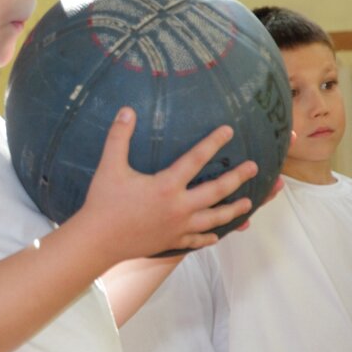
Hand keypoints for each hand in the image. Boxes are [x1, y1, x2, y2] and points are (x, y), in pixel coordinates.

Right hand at [77, 107, 258, 261]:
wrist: (98, 241)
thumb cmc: (103, 202)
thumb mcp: (109, 166)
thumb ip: (119, 137)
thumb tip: (127, 110)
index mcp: (166, 185)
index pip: (196, 159)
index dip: (213, 142)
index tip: (228, 131)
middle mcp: (179, 207)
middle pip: (216, 190)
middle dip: (237, 177)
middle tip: (253, 167)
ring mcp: (178, 227)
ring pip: (214, 218)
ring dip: (233, 210)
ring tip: (248, 203)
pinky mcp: (172, 241)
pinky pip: (197, 240)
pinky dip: (209, 237)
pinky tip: (217, 235)